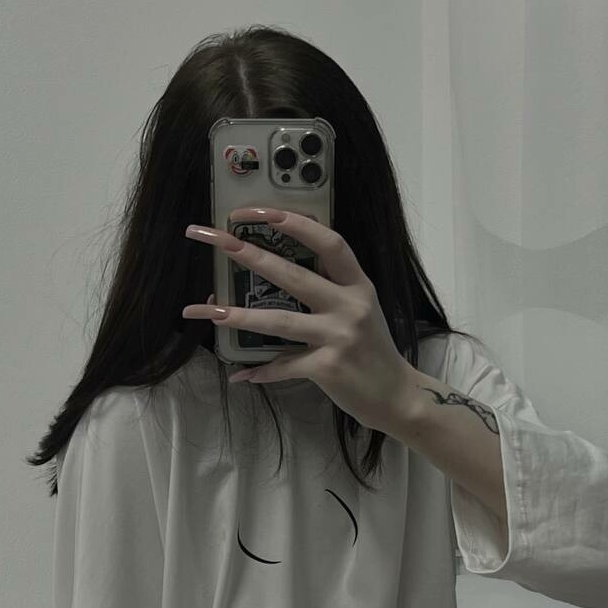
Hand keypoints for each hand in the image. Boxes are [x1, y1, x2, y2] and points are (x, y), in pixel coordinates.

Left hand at [182, 209, 417, 433]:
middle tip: (219, 240)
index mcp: (358, 286)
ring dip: (241, 315)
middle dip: (251, 255)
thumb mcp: (360, 310)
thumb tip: (278, 276)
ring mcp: (339, 337)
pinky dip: (262, 371)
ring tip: (210, 311)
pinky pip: (285, 365)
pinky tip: (241, 375)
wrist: (397, 396)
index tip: (259, 211)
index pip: (328, 242)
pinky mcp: (328, 368)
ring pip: (280, 321)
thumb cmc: (372, 350)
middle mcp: (350, 306)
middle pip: (293, 275)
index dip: (295, 223)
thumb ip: (331, 290)